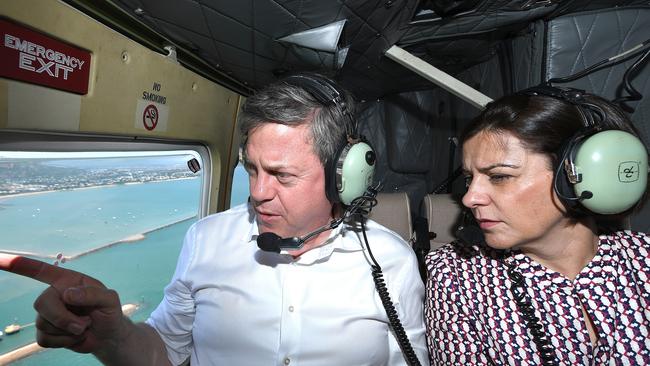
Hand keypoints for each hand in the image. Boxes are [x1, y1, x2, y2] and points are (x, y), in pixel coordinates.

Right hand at [0, 253, 124, 353]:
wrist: (107, 335)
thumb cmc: (108, 312)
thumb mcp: (110, 300)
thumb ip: (92, 294)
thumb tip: (66, 294)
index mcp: (68, 281)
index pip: (42, 271)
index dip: (21, 265)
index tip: (4, 260)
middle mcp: (55, 294)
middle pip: (41, 303)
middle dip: (62, 317)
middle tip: (83, 324)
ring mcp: (48, 314)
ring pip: (43, 323)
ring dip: (68, 331)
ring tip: (84, 328)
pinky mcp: (46, 332)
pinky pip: (44, 338)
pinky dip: (64, 342)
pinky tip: (75, 337)